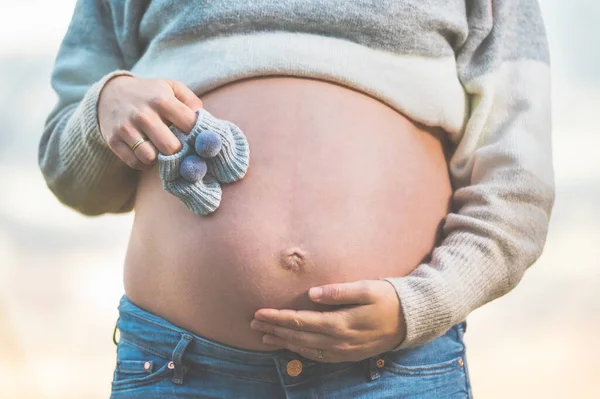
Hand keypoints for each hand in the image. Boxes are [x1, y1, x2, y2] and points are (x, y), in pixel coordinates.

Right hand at [98, 76, 203, 169]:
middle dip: (178, 151)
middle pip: (171, 147)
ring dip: (159, 158)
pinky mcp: (113, 141)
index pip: (189, 124)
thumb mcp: (171, 87)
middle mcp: (143, 115)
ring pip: (150, 157)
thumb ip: (192, 101)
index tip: (198, 138)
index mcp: (161, 100)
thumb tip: (204, 121)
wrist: (110, 93)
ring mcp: (126, 128)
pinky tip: (148, 152)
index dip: (197, 134)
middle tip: (179, 148)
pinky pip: (135, 163)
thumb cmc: (150, 94)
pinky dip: (144, 163)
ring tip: (160, 149)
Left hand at [250, 280, 405, 362]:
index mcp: (340, 323)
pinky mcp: (347, 355)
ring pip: (306, 349)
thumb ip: (339, 291)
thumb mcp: (367, 288)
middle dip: (274, 330)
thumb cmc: (387, 298)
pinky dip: (300, 351)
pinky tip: (291, 346)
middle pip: (299, 336)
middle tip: (253, 324)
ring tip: (264, 337)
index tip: (259, 313)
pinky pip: (318, 357)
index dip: (278, 318)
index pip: (301, 321)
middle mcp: (339, 341)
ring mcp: (343, 351)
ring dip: (283, 342)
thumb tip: (312, 293)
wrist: (410, 321)